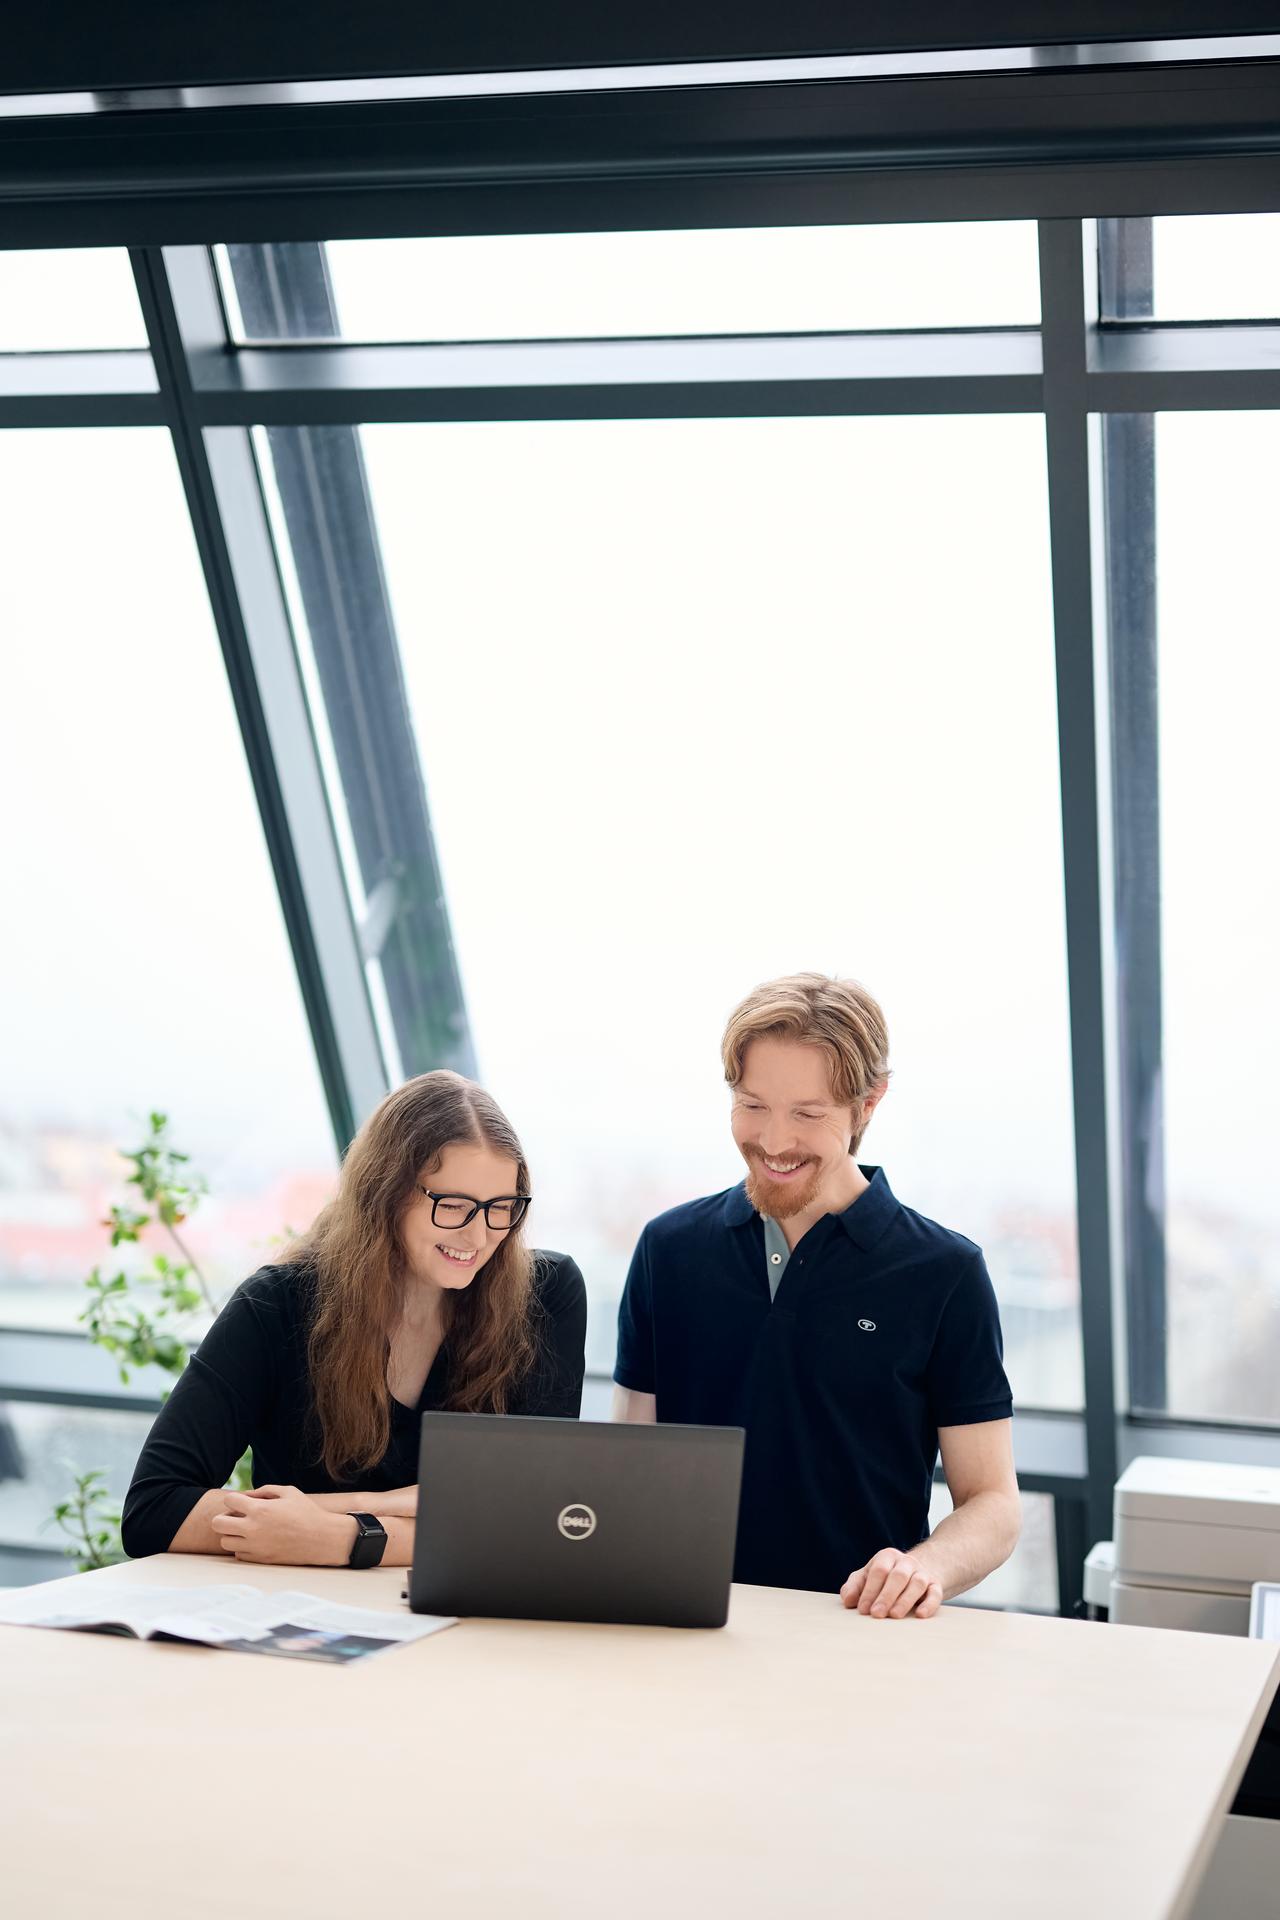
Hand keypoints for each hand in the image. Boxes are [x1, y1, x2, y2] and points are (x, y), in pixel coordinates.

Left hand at [210, 1485, 356, 1566]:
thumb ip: (264, 1491)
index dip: (234, 1499)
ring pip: (225, 1542)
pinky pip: (238, 1554)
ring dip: (232, 1534)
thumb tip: (246, 1495)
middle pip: (217, 1524)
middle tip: (237, 1517)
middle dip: (224, 1518)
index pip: (228, 1501)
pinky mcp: (260, 1560)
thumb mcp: (289, 1492)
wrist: (322, 1539)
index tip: (242, 1501)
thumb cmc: (307, 1512)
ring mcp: (255, 1546)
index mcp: (259, 1509)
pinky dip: (242, 1547)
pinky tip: (255, 1541)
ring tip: (246, 1530)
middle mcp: (253, 1529)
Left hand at [841, 1547, 943, 1619]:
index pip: (879, 1571)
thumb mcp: (867, 1577)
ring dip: (905, 1600)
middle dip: (886, 1596)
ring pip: (917, 1584)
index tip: (863, 1609)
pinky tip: (920, 1615)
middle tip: (876, 1614)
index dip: (870, 1590)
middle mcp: (906, 1562)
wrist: (916, 1572)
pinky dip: (929, 1604)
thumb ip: (854, 1586)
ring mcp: (922, 1573)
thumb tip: (848, 1600)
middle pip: (898, 1576)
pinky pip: (935, 1593)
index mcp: (887, 1557)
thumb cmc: (885, 1578)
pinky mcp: (935, 1586)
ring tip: (894, 1616)